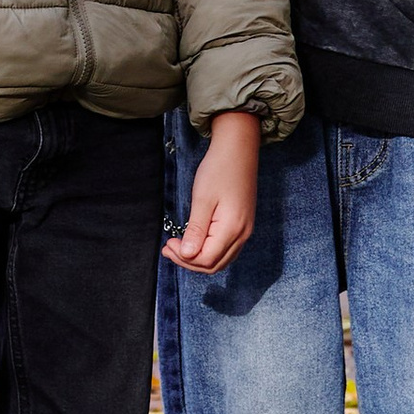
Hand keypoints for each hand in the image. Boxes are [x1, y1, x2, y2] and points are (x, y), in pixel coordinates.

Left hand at [166, 109, 260, 274]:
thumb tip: (187, 255)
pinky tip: (195, 241)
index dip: (184, 258)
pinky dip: (209, 250)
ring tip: (178, 247)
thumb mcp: (202, 199)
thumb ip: (196, 230)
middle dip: (189, 261)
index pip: (206, 259)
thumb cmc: (219, 169)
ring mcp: (245, 230)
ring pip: (220, 259)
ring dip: (198, 258)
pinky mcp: (243, 224)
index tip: (169, 243)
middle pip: (214, 264)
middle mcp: (243, 234)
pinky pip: (226, 248)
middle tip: (169, 248)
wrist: (239, 148)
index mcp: (232, 228)